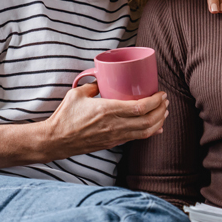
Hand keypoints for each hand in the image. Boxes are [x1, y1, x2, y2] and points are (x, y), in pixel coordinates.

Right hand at [41, 83, 167, 160]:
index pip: (140, 108)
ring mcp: (115, 136)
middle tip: (165, 101)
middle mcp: (114, 125)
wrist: (57, 140)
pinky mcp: (113, 143)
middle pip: (148, 121)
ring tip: (164, 112)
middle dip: (161, 111)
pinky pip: (137, 138)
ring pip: (145, 132)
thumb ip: (93, 85)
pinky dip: (150, 132)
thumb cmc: (65, 116)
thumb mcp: (77, 94)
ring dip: (159, 122)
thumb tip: (104, 78)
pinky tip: (155, 126)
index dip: (155, 102)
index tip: (161, 94)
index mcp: (107, 110)